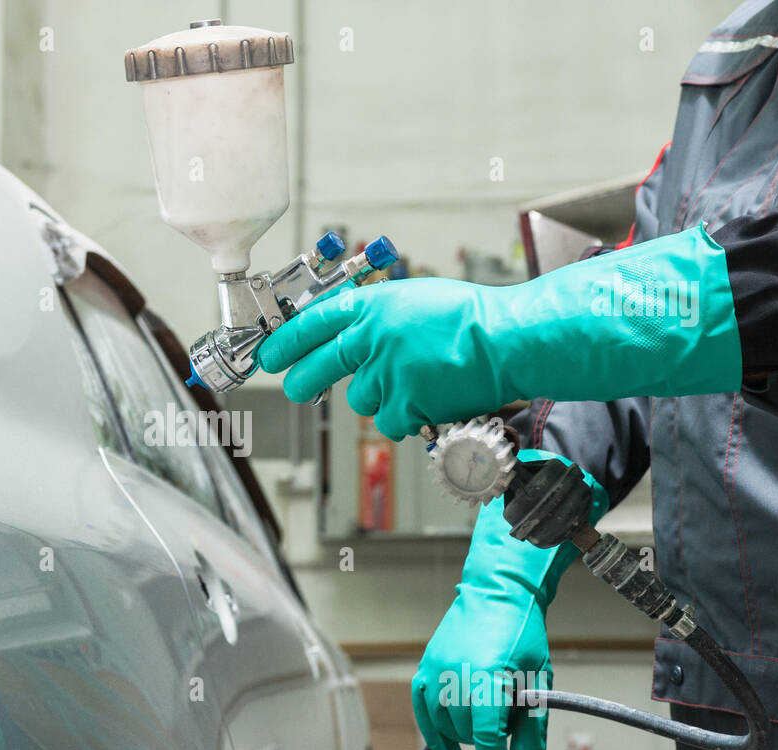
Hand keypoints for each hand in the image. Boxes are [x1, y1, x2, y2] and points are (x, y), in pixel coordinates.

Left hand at [257, 225, 740, 439]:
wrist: (508, 340)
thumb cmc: (472, 319)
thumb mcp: (416, 301)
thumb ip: (380, 318)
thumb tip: (351, 335)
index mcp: (373, 305)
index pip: (313, 322)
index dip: (286, 340)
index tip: (269, 354)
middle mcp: (372, 338)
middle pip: (317, 367)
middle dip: (301, 380)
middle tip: (295, 387)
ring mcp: (386, 372)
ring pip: (361, 398)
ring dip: (379, 396)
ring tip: (414, 383)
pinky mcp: (404, 402)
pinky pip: (390, 421)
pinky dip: (405, 417)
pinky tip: (428, 400)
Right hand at [410, 451, 608, 749]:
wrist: (497, 592)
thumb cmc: (522, 634)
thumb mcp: (539, 678)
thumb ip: (534, 724)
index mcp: (487, 676)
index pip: (487, 736)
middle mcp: (455, 674)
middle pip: (469, 731)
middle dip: (491, 736)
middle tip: (511, 714)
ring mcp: (435, 669)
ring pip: (446, 724)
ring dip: (467, 731)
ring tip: (489, 710)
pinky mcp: (425, 666)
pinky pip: (423, 708)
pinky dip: (433, 731)